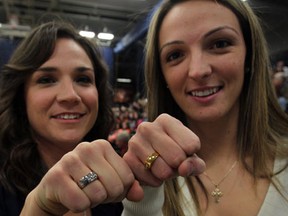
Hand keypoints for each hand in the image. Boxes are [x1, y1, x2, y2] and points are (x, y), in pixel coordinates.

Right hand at [21, 140, 142, 214]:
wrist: (56, 188)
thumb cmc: (88, 183)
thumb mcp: (111, 182)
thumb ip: (128, 186)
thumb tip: (139, 194)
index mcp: (103, 145)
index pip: (127, 177)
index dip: (121, 190)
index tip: (108, 187)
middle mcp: (87, 147)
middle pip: (115, 186)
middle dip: (108, 196)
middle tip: (96, 192)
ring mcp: (69, 159)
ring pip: (98, 194)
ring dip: (92, 200)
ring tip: (83, 192)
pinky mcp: (55, 176)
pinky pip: (80, 202)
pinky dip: (79, 205)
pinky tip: (72, 195)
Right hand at [123, 114, 205, 186]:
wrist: (153, 163)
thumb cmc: (176, 155)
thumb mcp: (191, 157)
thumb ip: (195, 164)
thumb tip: (183, 169)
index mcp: (165, 120)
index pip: (192, 144)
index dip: (191, 155)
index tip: (183, 151)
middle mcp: (147, 127)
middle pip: (177, 157)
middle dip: (179, 167)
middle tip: (172, 162)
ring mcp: (134, 142)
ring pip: (164, 171)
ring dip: (167, 175)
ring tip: (162, 166)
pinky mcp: (127, 158)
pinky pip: (151, 179)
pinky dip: (156, 182)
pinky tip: (152, 172)